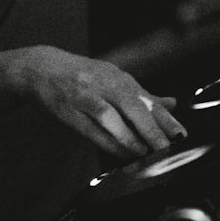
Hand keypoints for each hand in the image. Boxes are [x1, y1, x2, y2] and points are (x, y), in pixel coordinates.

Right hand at [10, 46, 184, 161]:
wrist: (38, 68)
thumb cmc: (78, 76)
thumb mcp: (111, 78)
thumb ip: (141, 94)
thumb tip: (171, 103)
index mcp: (117, 76)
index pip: (146, 98)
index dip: (165, 117)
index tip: (181, 134)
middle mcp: (103, 83)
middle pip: (131, 104)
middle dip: (151, 127)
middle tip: (167, 146)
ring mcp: (84, 95)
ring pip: (110, 115)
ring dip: (129, 136)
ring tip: (145, 152)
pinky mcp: (68, 109)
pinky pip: (90, 127)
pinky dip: (107, 140)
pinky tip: (120, 152)